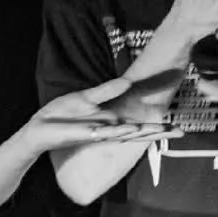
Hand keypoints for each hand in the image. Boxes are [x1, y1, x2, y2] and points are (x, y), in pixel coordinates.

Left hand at [22, 77, 183, 155]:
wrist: (38, 129)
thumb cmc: (61, 115)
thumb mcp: (85, 97)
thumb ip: (107, 90)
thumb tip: (129, 82)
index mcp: (109, 122)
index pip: (138, 125)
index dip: (156, 126)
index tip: (177, 126)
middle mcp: (107, 131)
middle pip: (137, 133)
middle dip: (156, 133)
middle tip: (179, 132)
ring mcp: (96, 133)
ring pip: (123, 134)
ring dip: (140, 132)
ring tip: (160, 129)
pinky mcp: (83, 133)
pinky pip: (103, 131)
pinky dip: (116, 130)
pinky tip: (130, 128)